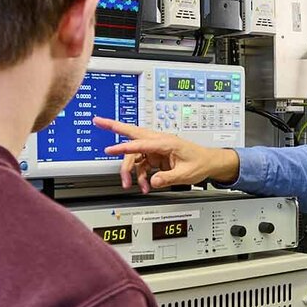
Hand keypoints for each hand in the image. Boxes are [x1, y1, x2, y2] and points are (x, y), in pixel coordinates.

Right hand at [93, 116, 239, 192]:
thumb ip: (168, 178)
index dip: (124, 147)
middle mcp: (159, 142)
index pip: (140, 143)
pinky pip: (142, 164)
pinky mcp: (156, 156)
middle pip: (132, 134)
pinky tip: (145, 185)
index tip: (110, 149)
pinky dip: (140, 175)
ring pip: (134, 155)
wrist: (210, 162)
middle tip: (97, 120)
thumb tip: (153, 181)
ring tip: (131, 185)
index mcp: (166, 142)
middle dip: (114, 126)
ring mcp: (156, 148)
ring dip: (130, 171)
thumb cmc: (201, 162)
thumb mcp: (186, 173)